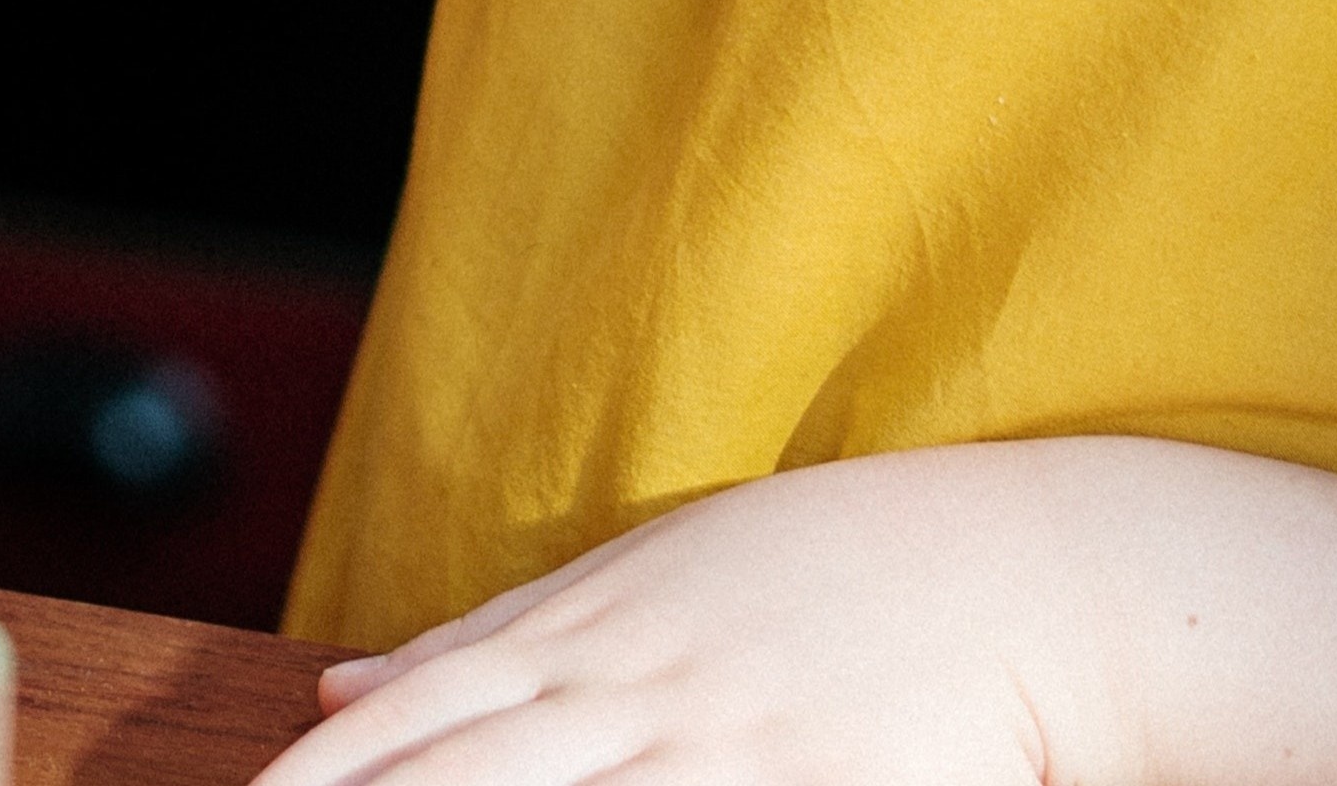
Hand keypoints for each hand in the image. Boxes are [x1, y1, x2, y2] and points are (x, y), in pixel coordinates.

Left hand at [257, 438, 1336, 785]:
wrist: (1003, 571)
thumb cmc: (802, 574)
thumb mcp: (628, 581)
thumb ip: (479, 639)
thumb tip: (335, 687)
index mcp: (584, 630)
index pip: (427, 712)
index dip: (332, 770)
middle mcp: (638, 689)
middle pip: (474, 771)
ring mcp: (724, 751)